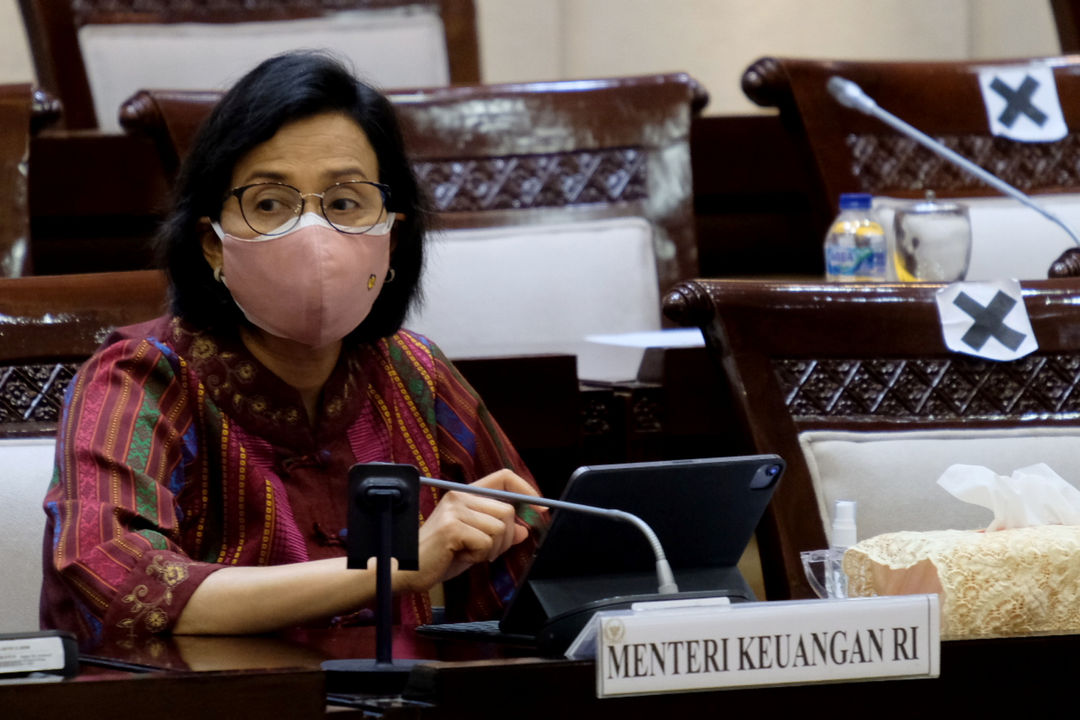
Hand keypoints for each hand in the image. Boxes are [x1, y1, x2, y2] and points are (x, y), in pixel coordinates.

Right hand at [397, 469, 538, 593]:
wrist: (405, 570)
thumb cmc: (438, 556)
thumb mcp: (475, 542)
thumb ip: (498, 533)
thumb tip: (523, 529)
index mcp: (464, 494)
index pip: (504, 477)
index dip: (527, 490)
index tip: (541, 509)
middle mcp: (459, 496)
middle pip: (507, 511)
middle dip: (505, 538)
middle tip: (485, 552)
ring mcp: (455, 510)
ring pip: (500, 529)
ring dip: (491, 550)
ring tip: (468, 553)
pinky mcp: (453, 527)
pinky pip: (486, 543)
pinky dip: (479, 556)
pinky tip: (459, 556)